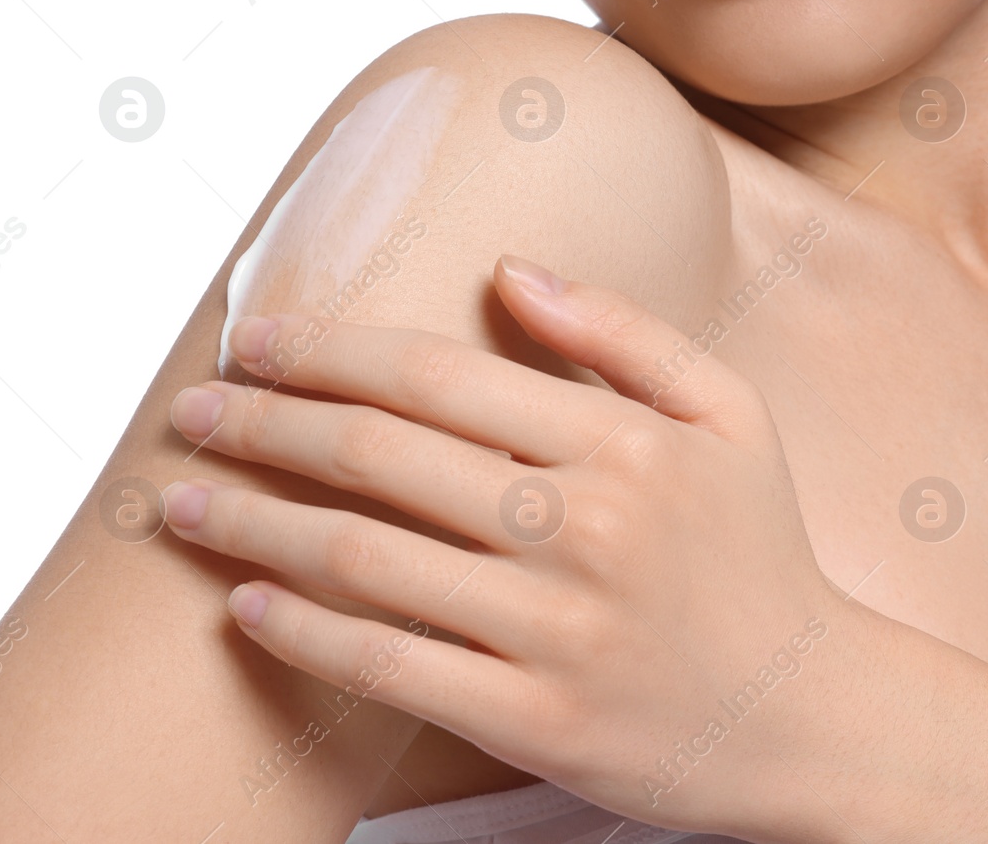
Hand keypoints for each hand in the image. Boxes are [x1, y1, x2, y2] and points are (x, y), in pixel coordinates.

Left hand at [160, 254, 856, 836]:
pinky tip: (245, 603)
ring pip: (364, 561)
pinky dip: (302, 632)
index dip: (326, 348)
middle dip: (262, 425)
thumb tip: (510, 266)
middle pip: (380, 457)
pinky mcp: (536, 721)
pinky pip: (388, 669)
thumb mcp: (730, 417)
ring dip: (252, 523)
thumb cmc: (758, 553)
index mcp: (626, 442)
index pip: (437, 374)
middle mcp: (585, 529)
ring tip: (180, 505)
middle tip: (192, 412)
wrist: (807, 714)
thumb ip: (626, 332)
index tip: (254, 340)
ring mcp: (557, 631)